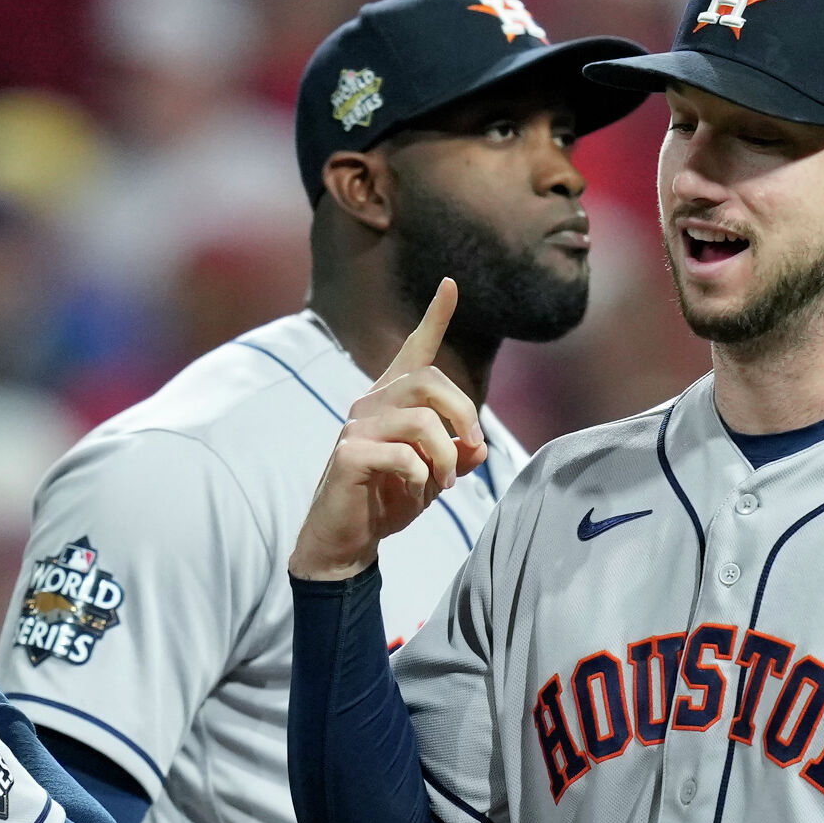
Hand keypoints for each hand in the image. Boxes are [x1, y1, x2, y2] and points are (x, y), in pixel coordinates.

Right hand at [287, 279, 487, 580]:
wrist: (347, 538)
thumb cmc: (388, 499)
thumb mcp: (435, 476)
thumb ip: (458, 455)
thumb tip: (476, 446)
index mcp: (393, 401)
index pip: (415, 350)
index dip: (434, 317)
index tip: (449, 284)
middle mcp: (371, 403)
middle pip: (430, 381)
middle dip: (464, 415)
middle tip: (472, 451)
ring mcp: (356, 426)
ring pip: (421, 421)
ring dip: (445, 457)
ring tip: (442, 484)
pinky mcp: (348, 454)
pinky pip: (403, 456)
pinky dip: (422, 478)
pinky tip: (415, 492)